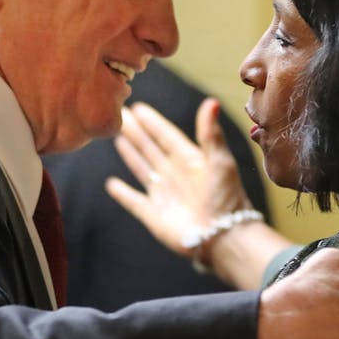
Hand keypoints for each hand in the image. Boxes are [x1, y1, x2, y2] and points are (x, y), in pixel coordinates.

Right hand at [105, 99, 253, 261]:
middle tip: (120, 117)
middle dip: (137, 134)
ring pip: (142, 169)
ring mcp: (164, 195)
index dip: (153, 122)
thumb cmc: (226, 198)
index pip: (166, 136)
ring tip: (117, 139)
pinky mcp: (154, 215)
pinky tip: (111, 185)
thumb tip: (211, 101)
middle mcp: (175, 175)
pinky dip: (123, 194)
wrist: (223, 236)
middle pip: (151, 149)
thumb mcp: (220, 161)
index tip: (137, 108)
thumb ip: (210, 133)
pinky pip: (134, 201)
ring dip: (131, 154)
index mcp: (190, 160)